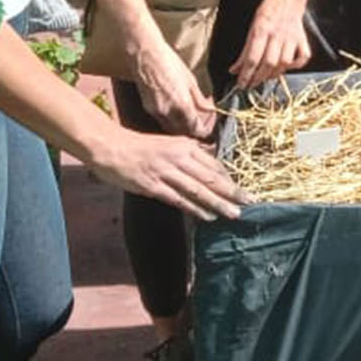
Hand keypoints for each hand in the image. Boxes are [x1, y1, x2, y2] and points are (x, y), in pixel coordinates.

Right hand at [88, 128, 248, 220]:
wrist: (110, 146)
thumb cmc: (140, 146)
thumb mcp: (169, 144)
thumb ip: (188, 154)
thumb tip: (208, 165)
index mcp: (185, 146)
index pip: (213, 164)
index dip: (230, 179)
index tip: (244, 189)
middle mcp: (178, 157)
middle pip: (211, 177)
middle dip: (232, 191)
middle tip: (250, 201)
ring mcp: (166, 171)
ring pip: (198, 190)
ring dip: (218, 203)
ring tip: (234, 213)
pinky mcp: (152, 185)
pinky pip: (178, 199)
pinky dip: (194, 208)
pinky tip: (207, 216)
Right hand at [130, 37, 217, 138]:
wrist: (145, 54)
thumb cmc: (169, 61)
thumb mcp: (190, 80)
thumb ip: (200, 99)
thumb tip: (210, 109)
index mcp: (181, 104)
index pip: (196, 128)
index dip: (206, 128)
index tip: (211, 119)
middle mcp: (167, 111)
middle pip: (184, 132)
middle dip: (195, 128)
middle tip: (204, 118)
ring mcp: (155, 111)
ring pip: (172, 128)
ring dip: (184, 126)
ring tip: (193, 113)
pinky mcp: (148, 108)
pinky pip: (163, 121)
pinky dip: (173, 120)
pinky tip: (179, 108)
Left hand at [232, 0, 312, 88]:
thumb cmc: (268, 12)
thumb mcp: (252, 27)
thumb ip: (244, 50)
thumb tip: (234, 69)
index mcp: (262, 29)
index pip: (252, 58)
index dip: (246, 74)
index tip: (241, 84)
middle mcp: (277, 34)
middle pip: (268, 63)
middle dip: (258, 78)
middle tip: (251, 84)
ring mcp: (291, 37)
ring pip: (284, 63)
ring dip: (274, 74)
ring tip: (265, 78)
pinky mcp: (302, 39)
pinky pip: (303, 57)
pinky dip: (296, 66)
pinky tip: (286, 68)